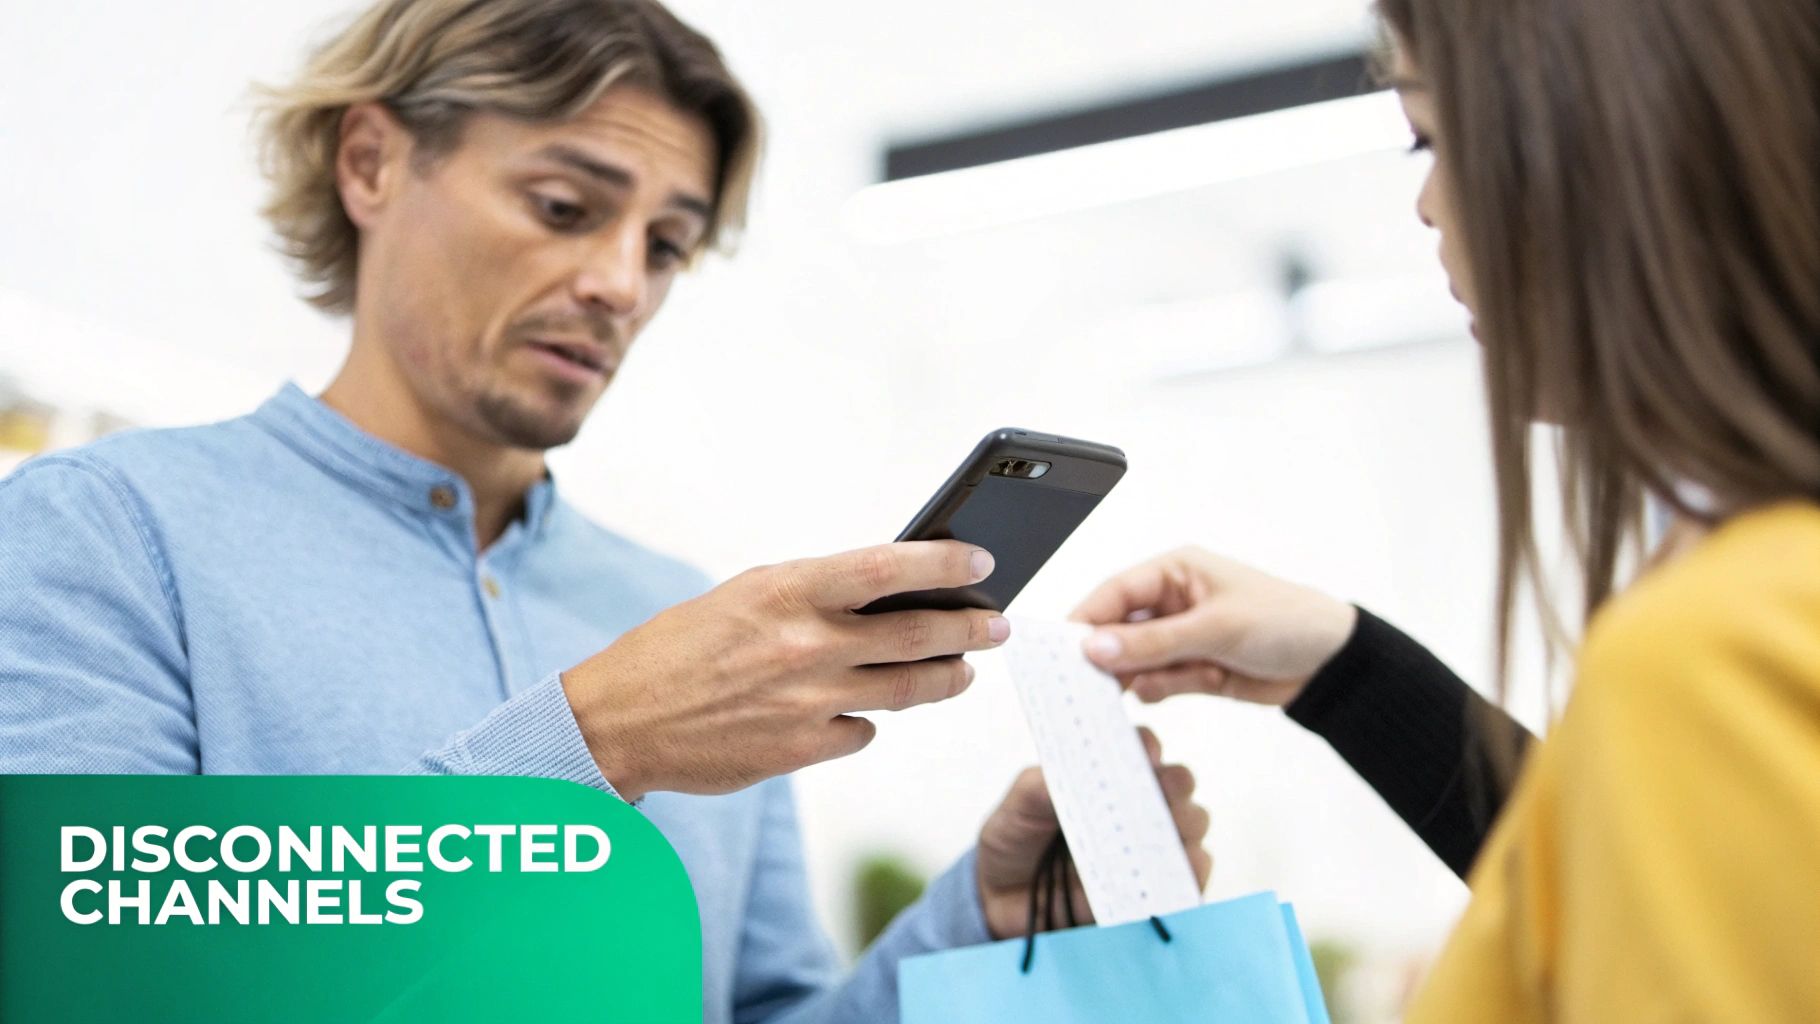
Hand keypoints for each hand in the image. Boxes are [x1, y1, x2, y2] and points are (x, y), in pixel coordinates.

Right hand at [563, 541, 1009, 800]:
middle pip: (917, 635)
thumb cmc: (679, 649)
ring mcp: (807, 701)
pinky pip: (862, 732)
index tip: (981, 563)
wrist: (619, 720)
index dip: (944, 565)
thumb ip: (811, 594)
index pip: (887, 568)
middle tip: (997, 625)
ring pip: (907, 690)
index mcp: (787, 590)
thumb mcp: (744, 596)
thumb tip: (885, 592)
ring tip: (963, 672)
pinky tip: (860, 711)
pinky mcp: (802, 749)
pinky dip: (867, 720)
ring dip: (945, 679)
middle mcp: (805, 644)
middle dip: (970, 630)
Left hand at [975, 729, 1212, 939]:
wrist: (1000, 901)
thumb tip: (1074, 771)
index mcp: (1107, 774)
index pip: (1140, 747)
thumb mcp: (1017, 807)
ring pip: (1192, 825)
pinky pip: (1192, 878)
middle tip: (1159, 793)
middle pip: (1178, 783)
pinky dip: (1191, 872)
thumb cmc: (1014, 841)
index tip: (1143, 753)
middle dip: (1174, 784)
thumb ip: (1040, 786)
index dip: (1146, 745)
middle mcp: (1136, 804)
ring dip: (1184, 825)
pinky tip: (1175, 871)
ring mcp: (1150, 846)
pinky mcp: (1157, 889)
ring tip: (1162, 834)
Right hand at [1069, 547, 1355, 706]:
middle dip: (1110, 656)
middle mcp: (1171, 602)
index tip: (1062, 651)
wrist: (1333, 664)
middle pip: (1117, 630)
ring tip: (1160, 685)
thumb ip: (1154, 643)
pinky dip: (1163, 691)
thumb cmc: (1286, 622)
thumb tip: (1096, 648)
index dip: (1085, 620)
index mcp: (1174, 572)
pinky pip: (1158, 683)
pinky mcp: (1191, 669)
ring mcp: (1180, 638)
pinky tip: (1186, 687)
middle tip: (1091, 684)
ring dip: (1143, 677)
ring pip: (1135, 662)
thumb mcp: (1216, 628)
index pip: (1114, 593)